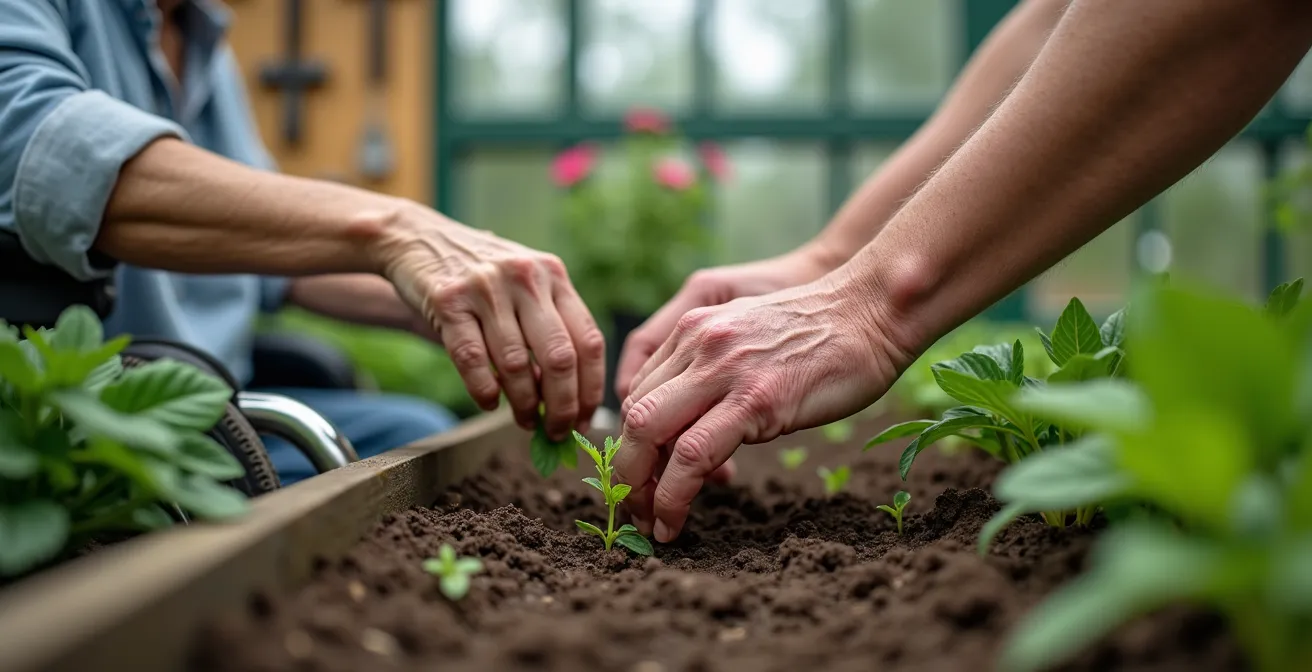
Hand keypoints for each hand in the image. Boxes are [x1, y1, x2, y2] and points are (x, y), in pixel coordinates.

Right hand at [369, 202, 605, 440]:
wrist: (418, 239)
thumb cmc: (481, 276)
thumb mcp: (525, 285)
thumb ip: (548, 328)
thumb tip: (566, 398)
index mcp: (553, 275)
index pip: (588, 341)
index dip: (590, 389)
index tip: (584, 419)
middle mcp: (525, 278)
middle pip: (559, 358)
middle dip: (562, 406)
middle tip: (556, 431)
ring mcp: (486, 287)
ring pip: (515, 364)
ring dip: (523, 404)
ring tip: (524, 420)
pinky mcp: (447, 300)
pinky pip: (472, 359)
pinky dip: (484, 390)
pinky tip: (490, 403)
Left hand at [614, 272, 907, 542]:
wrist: (872, 311)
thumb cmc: (824, 335)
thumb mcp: (751, 339)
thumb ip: (716, 373)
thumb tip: (697, 432)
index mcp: (694, 329)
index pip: (638, 393)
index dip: (634, 444)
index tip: (644, 480)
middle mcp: (697, 343)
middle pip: (632, 416)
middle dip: (624, 472)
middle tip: (633, 510)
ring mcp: (723, 370)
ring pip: (648, 434)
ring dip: (640, 491)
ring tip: (651, 525)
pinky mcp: (754, 400)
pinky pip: (692, 456)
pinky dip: (673, 496)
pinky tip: (675, 521)